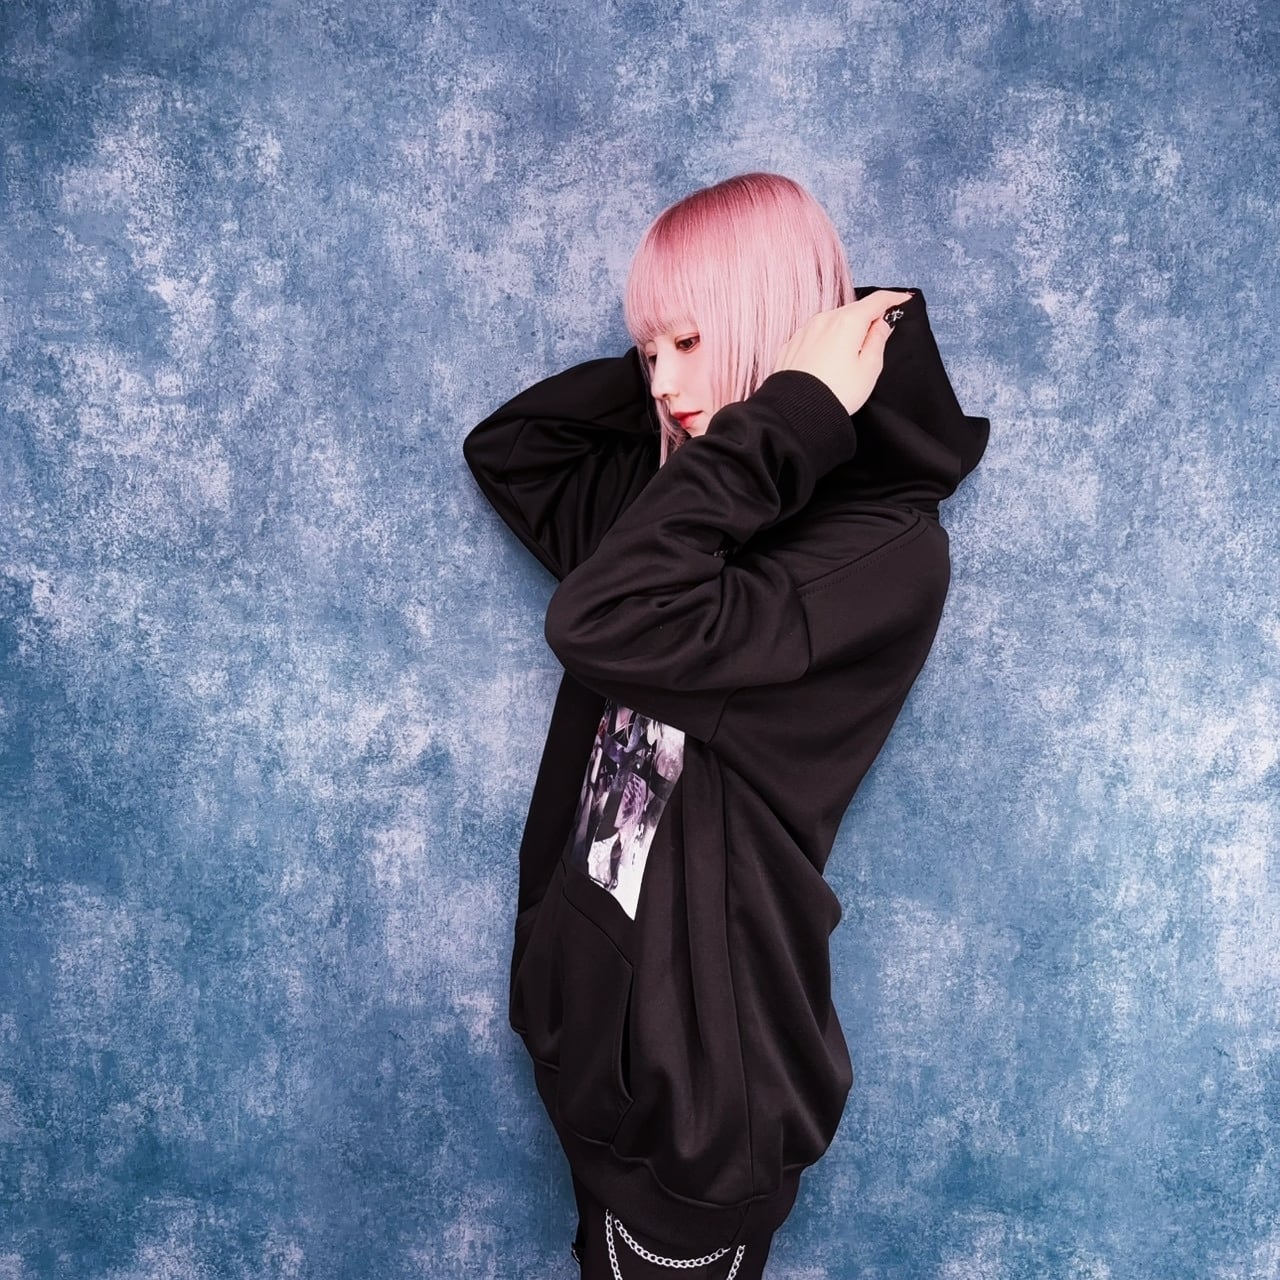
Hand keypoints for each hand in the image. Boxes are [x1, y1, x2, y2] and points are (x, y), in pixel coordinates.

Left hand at [771, 289, 914, 415]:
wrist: (797, 413)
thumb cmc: (835, 394)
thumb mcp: (869, 368)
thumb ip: (878, 339)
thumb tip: (880, 324)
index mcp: (847, 322)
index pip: (875, 301)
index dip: (892, 299)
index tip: (902, 300)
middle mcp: (824, 319)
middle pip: (853, 310)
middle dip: (867, 318)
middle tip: (878, 333)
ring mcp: (805, 331)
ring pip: (832, 321)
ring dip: (845, 330)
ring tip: (851, 354)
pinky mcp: (792, 344)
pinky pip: (816, 335)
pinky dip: (827, 340)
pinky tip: (830, 360)